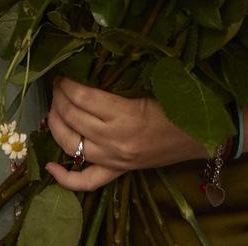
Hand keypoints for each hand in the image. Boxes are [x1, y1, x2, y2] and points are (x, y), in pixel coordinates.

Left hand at [43, 76, 193, 191]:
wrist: (198, 135)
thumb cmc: (175, 104)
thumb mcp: (146, 85)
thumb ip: (117, 79)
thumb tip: (86, 65)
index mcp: (124, 114)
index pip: (81, 97)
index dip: (66, 83)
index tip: (63, 72)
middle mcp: (114, 140)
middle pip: (72, 118)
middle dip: (58, 97)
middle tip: (57, 85)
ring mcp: (114, 159)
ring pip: (71, 146)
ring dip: (56, 124)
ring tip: (54, 107)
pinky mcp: (118, 172)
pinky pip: (86, 182)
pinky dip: (64, 178)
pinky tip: (48, 166)